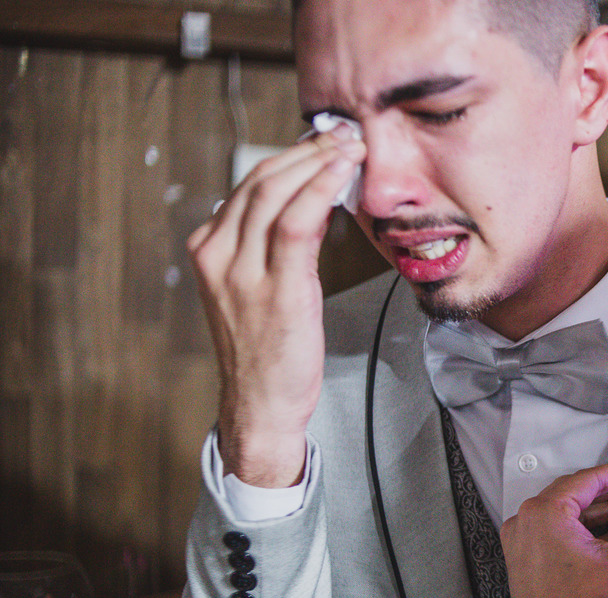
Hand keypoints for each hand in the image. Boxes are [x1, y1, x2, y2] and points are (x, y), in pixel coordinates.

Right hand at [187, 125, 365, 486]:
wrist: (260, 406)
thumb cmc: (266, 352)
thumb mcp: (257, 289)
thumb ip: (270, 247)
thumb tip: (308, 202)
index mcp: (209, 250)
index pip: (249, 186)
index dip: (290, 157)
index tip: (323, 142)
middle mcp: (217, 255)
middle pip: (261, 181)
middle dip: (306, 150)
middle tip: (344, 134)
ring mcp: (242, 271)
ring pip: (277, 193)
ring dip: (318, 162)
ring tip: (351, 146)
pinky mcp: (276, 288)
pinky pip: (297, 223)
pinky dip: (320, 189)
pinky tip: (343, 174)